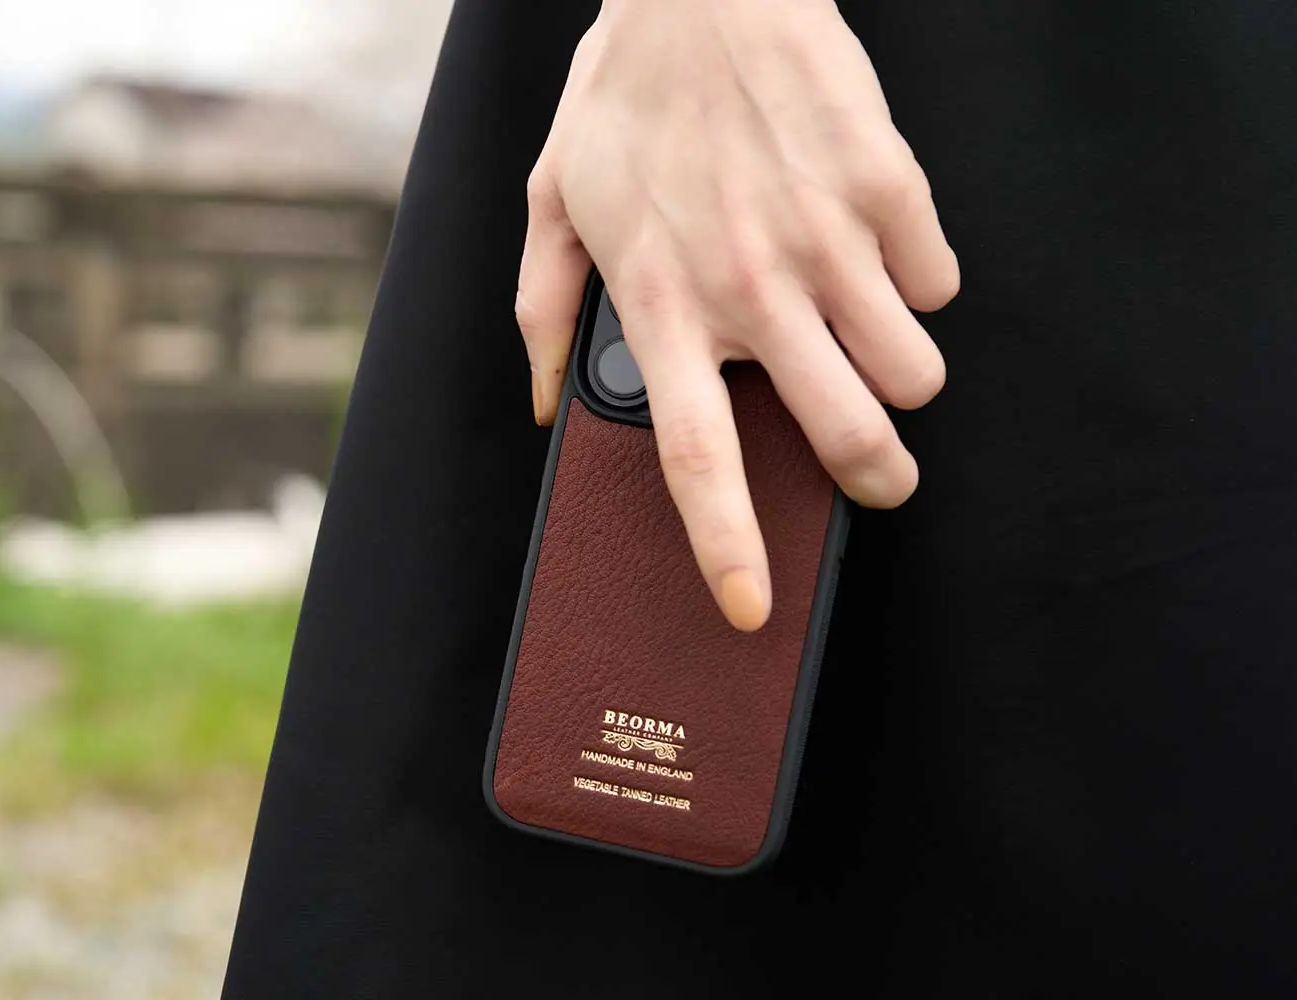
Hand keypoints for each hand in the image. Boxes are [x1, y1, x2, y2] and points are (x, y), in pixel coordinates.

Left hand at [516, 0, 958, 631]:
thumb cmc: (626, 96)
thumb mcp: (554, 201)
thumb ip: (544, 313)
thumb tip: (546, 410)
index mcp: (660, 302)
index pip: (696, 455)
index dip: (728, 546)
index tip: (751, 607)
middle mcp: (749, 287)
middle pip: (846, 435)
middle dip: (879, 479)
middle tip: (881, 477)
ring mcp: (827, 240)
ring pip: (913, 372)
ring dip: (902, 377)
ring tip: (871, 342)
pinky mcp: (889, 190)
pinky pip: (938, 285)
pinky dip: (919, 285)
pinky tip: (879, 251)